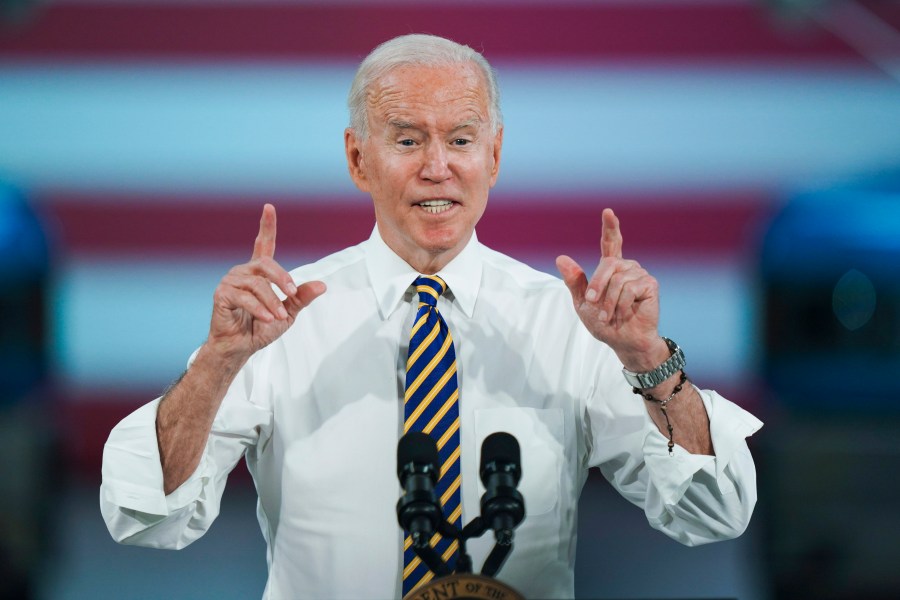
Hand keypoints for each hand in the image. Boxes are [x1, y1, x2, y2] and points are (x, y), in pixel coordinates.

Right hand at [206, 204, 325, 362]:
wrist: (241, 347)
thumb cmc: (262, 328)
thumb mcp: (289, 312)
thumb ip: (302, 297)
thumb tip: (322, 285)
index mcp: (259, 272)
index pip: (263, 243)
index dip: (267, 225)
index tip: (269, 207)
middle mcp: (244, 271)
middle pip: (266, 263)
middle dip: (282, 278)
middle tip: (291, 294)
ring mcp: (231, 281)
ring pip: (257, 283)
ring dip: (272, 301)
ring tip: (279, 317)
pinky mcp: (222, 294)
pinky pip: (244, 296)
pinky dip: (259, 309)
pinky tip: (268, 319)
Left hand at [556, 209, 666, 370]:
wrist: (623, 341)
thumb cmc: (603, 322)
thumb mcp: (582, 302)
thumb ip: (574, 281)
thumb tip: (560, 258)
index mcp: (611, 268)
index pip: (611, 242)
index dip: (610, 227)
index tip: (608, 212)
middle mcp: (627, 267)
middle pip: (607, 264)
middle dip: (596, 285)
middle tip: (591, 303)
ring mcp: (640, 274)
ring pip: (617, 279)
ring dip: (608, 302)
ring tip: (607, 315)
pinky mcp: (650, 284)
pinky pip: (629, 289)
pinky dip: (620, 305)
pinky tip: (622, 314)